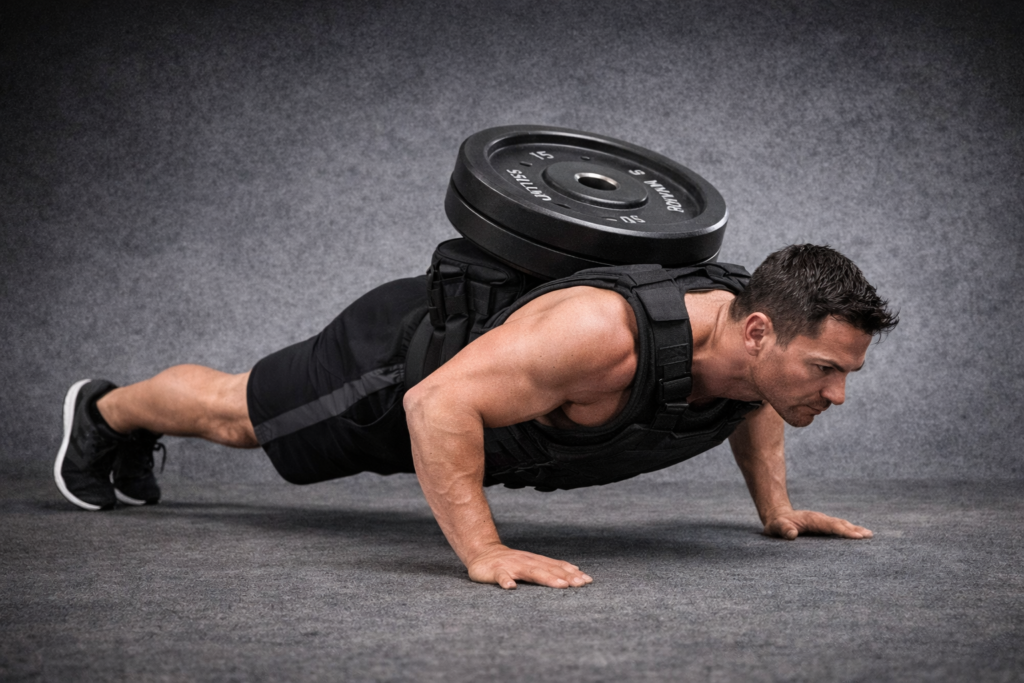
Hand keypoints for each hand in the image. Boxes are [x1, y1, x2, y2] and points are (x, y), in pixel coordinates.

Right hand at [467, 544, 593, 589]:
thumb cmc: (510, 562)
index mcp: (535, 561)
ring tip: (560, 585)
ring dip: (546, 577)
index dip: (572, 573)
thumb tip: (576, 571)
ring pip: (530, 571)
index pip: (556, 566)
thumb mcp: (532, 563)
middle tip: (580, 584)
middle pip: (548, 569)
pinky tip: (510, 588)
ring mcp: (511, 566)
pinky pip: (500, 576)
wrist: (482, 553)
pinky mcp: (495, 571)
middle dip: (565, 576)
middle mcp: (526, 562)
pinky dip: (505, 581)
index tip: (587, 581)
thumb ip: (550, 567)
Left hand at [764, 508, 872, 539]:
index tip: (857, 536)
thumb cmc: (777, 524)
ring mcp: (822, 522)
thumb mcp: (776, 527)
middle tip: (869, 536)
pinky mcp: (823, 526)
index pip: (831, 525)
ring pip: (841, 524)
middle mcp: (820, 519)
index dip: (844, 531)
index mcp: (812, 519)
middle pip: (840, 523)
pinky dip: (849, 530)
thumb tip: (792, 534)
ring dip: (854, 529)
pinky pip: (838, 527)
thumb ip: (783, 530)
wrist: (777, 515)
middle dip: (854, 530)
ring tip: (869, 535)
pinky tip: (858, 536)